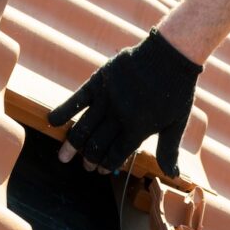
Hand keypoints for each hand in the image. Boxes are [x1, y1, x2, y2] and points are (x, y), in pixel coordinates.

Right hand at [48, 28, 202, 176]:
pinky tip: (52, 122)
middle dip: (89, 158)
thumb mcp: (177, 123)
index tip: (100, 171)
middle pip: (97, 144)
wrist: (170, 54)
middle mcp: (120, 116)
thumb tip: (172, 174)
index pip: (116, 154)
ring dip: (72, 145)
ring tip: (64, 157)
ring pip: (84, 127)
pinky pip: (77, 99)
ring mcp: (107, 98)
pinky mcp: (99, 81)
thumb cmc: (176, 91)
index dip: (106, 165)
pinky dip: (63, 111)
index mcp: (139, 129)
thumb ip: (168, 149)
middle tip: (85, 166)